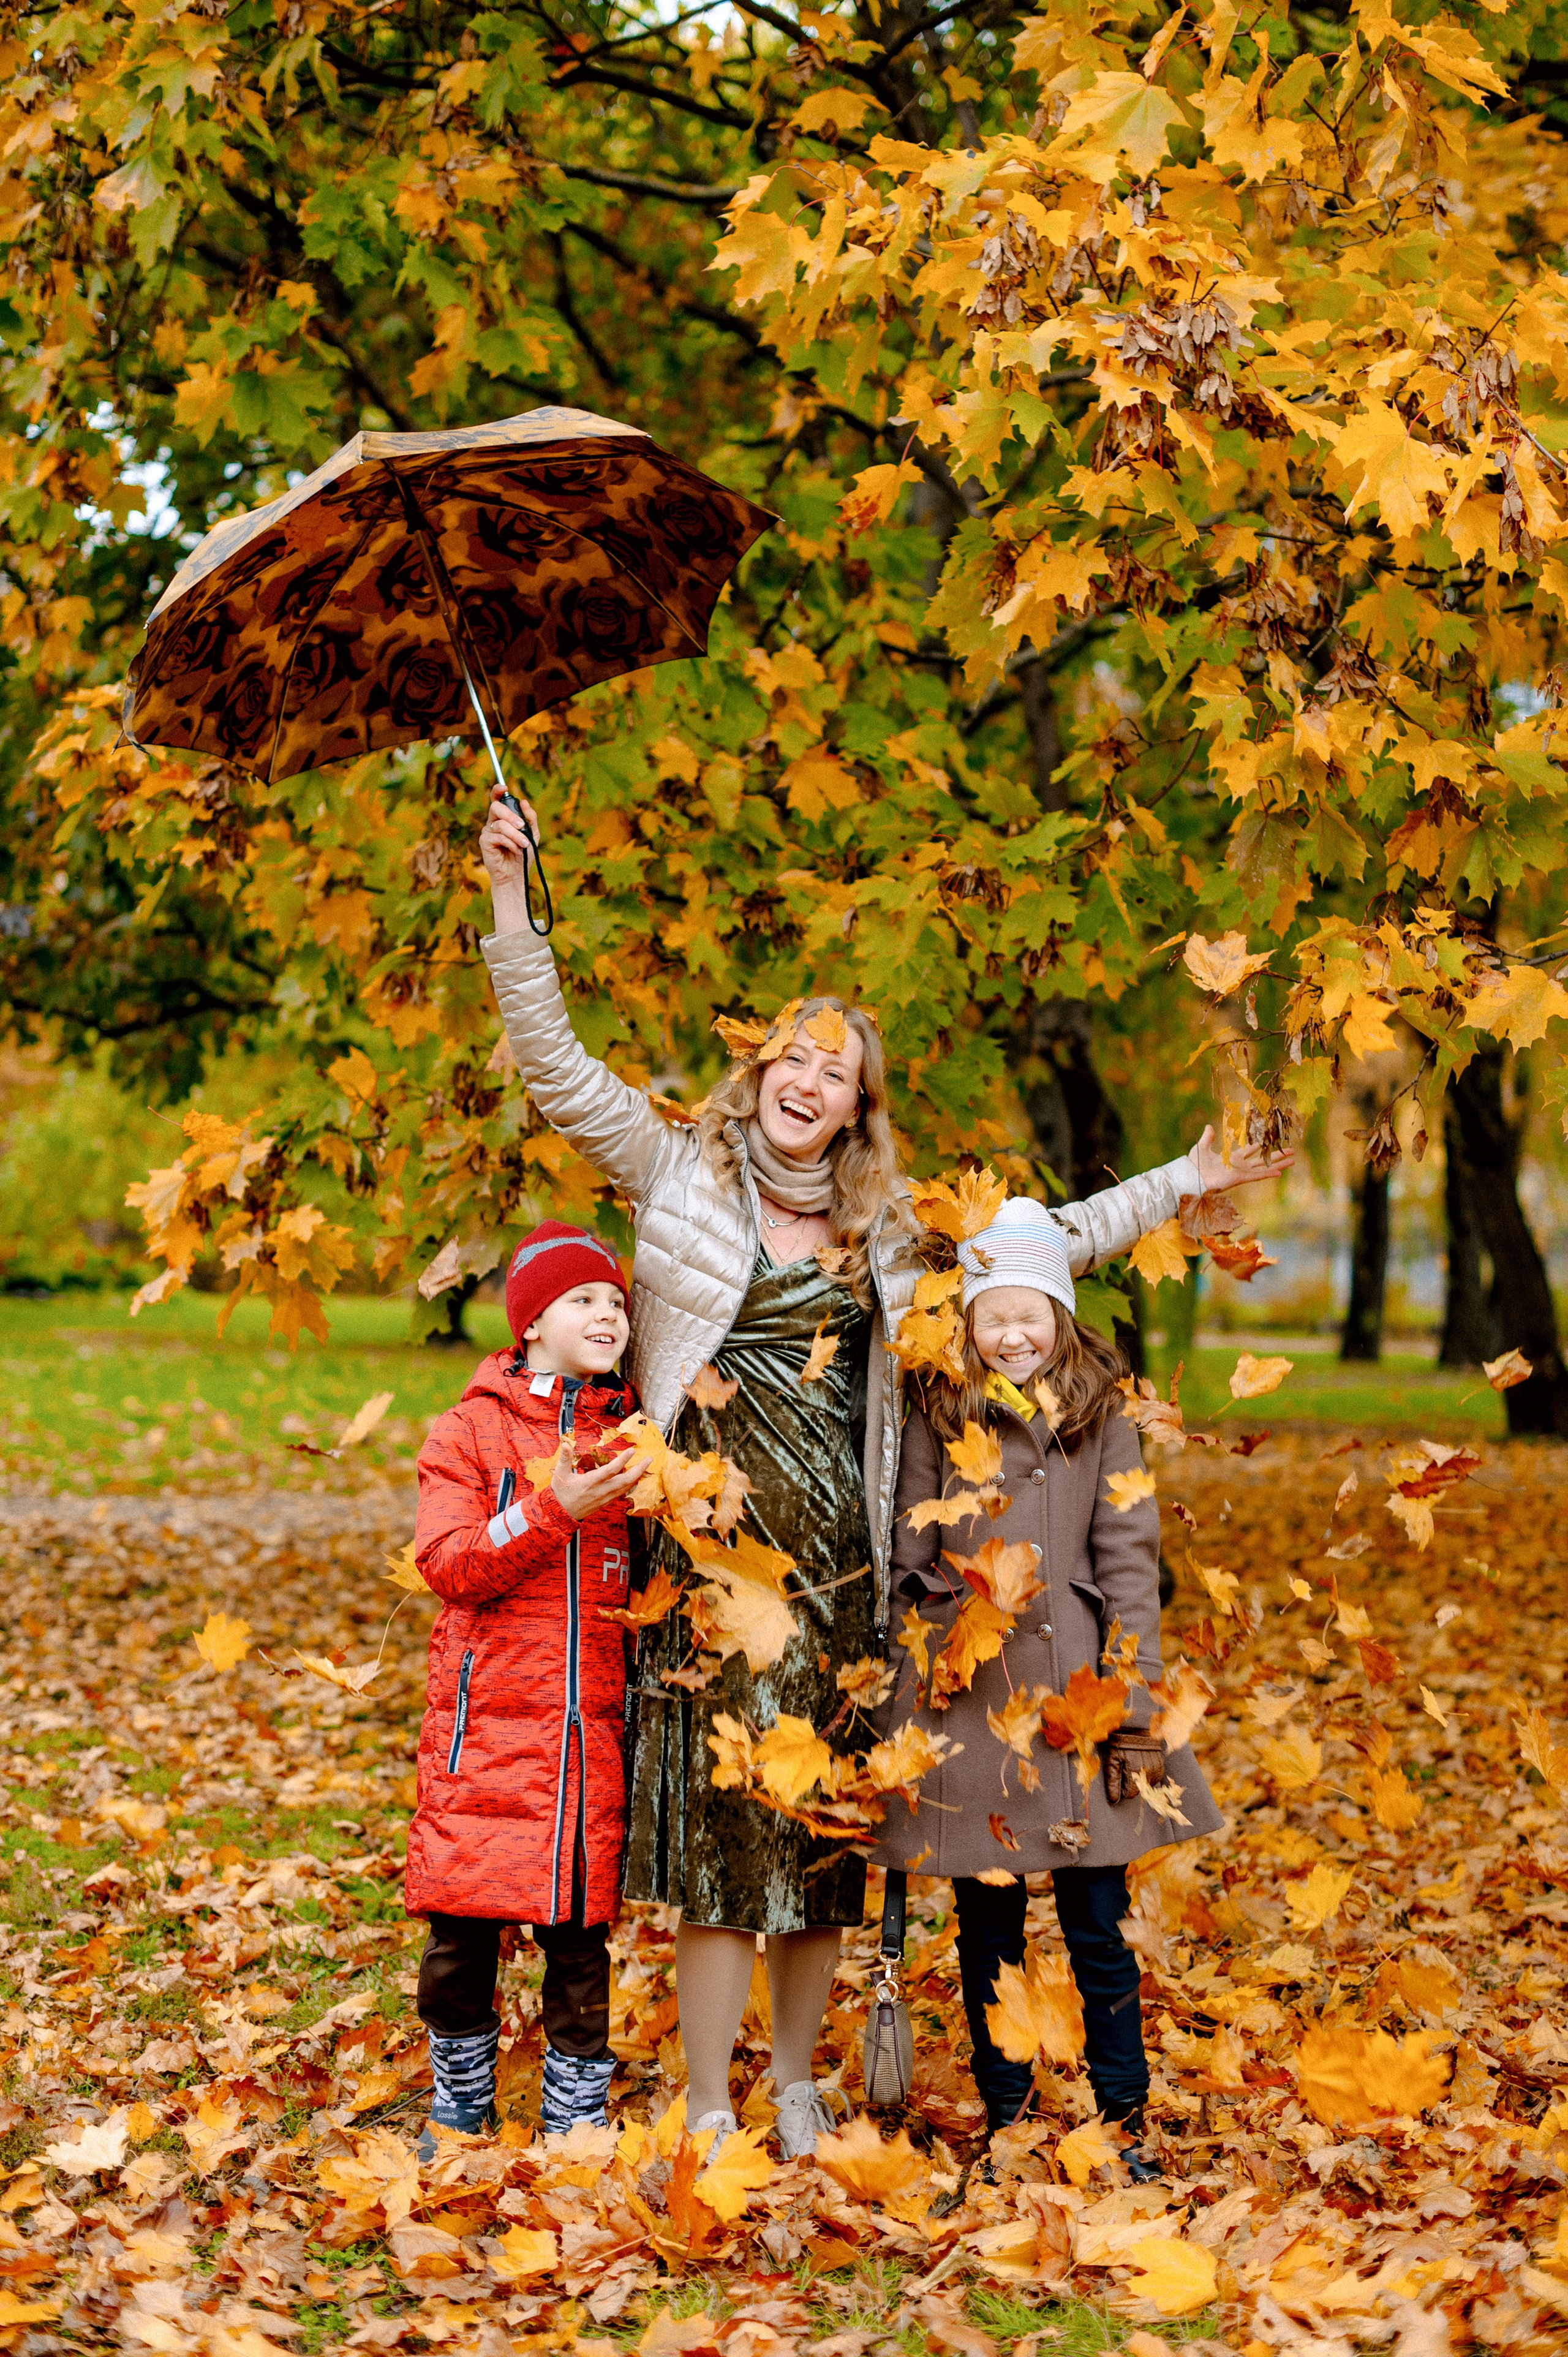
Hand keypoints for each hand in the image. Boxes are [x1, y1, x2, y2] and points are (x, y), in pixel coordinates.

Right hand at [480, 788, 541, 933]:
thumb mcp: (532, 834)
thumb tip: (524, 801)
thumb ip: (530, 818)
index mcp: (504, 818)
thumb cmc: (523, 854)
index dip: (498, 790)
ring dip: (515, 834)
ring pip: (500, 824)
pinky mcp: (484, 842)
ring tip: (523, 844)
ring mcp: (487, 832)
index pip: (497, 800)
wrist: (517, 875)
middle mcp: (493, 822)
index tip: (504, 786)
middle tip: (522, 826)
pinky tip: (515, 850)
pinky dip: (510, 843)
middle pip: (496, 807)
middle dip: (511, 816)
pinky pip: (497, 836)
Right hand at [550, 1443, 647, 1522]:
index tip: (631, 1451)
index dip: (622, 1460)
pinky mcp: (605, 1502)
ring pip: (625, 1488)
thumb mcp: (560, 1474)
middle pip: (625, 1481)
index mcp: (589, 1483)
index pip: (610, 1471)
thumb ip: (564, 1458)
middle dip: (639, 1470)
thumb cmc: (561, 1494)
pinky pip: (621, 1493)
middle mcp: (600, 1491)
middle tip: (649, 1460)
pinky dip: (629, 1484)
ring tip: (645, 1466)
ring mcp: (604, 1498)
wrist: (560, 1514)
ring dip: (637, 1476)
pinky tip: (633, 1477)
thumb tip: (566, 1444)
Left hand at [1104, 1729, 1166, 1805]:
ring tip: (1134, 1764)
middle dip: (1132, 1784)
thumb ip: (1113, 1781)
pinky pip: (1155, 1776)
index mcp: (1134, 1772)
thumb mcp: (1112, 1759)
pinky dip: (1148, 1773)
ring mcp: (1156, 1767)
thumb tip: (1113, 1800)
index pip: (1130, 1794)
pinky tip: (1142, 1764)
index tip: (1120, 1780)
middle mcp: (1148, 1772)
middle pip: (1139, 1790)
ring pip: (1148, 1783)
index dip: (1123, 1790)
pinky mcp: (1161, 1763)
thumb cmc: (1121, 1743)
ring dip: (1141, 1779)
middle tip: (1126, 1769)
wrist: (1136, 1726)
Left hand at [1191, 1121, 1295, 1193]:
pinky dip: (1268, 1174)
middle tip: (1291, 1151)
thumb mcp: (1201, 1147)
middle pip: (1262, 1159)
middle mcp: (1239, 1166)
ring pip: (1264, 1168)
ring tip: (1293, 1160)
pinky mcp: (1240, 1178)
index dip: (1261, 1145)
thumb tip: (1209, 1126)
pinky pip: (1257, 1176)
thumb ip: (1208, 1137)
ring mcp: (1241, 1172)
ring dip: (1279, 1164)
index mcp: (1231, 1158)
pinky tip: (1280, 1172)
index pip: (1250, 1150)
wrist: (1190, 1176)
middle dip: (1277, 1155)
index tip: (1271, 1140)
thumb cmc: (1194, 1165)